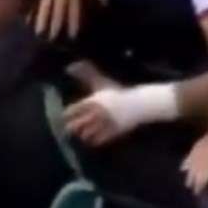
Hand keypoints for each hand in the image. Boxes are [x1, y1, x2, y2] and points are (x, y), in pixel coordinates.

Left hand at [64, 85, 178, 146]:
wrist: (140, 103)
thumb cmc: (117, 92)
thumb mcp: (101, 82)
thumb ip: (85, 74)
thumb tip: (69, 66)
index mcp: (94, 101)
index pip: (72, 111)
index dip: (67, 115)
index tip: (68, 116)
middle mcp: (99, 112)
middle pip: (75, 125)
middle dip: (72, 127)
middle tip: (73, 126)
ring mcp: (106, 123)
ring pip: (85, 135)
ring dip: (82, 134)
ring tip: (83, 132)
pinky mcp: (113, 132)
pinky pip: (97, 141)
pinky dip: (93, 140)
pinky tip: (93, 137)